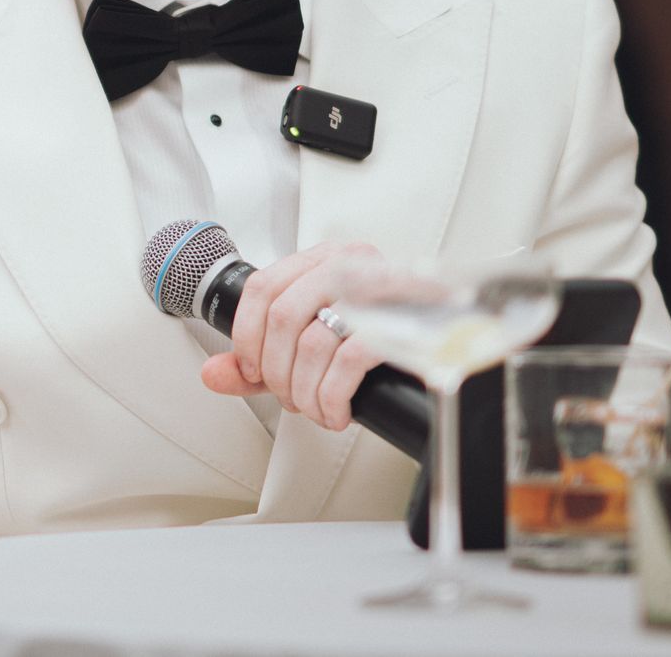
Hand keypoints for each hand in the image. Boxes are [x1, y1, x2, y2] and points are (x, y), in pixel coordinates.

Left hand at [198, 242, 385, 430]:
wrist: (455, 339)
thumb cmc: (383, 336)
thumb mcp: (315, 339)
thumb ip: (261, 356)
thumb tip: (215, 373)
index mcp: (323, 260)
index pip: (263, 287)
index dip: (246, 336)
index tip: (251, 369)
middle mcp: (350, 264)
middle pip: (284, 317)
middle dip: (277, 372)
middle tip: (288, 396)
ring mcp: (379, 289)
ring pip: (314, 341)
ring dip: (304, 392)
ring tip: (314, 408)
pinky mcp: (403, 320)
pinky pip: (349, 361)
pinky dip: (333, 398)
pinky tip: (336, 411)